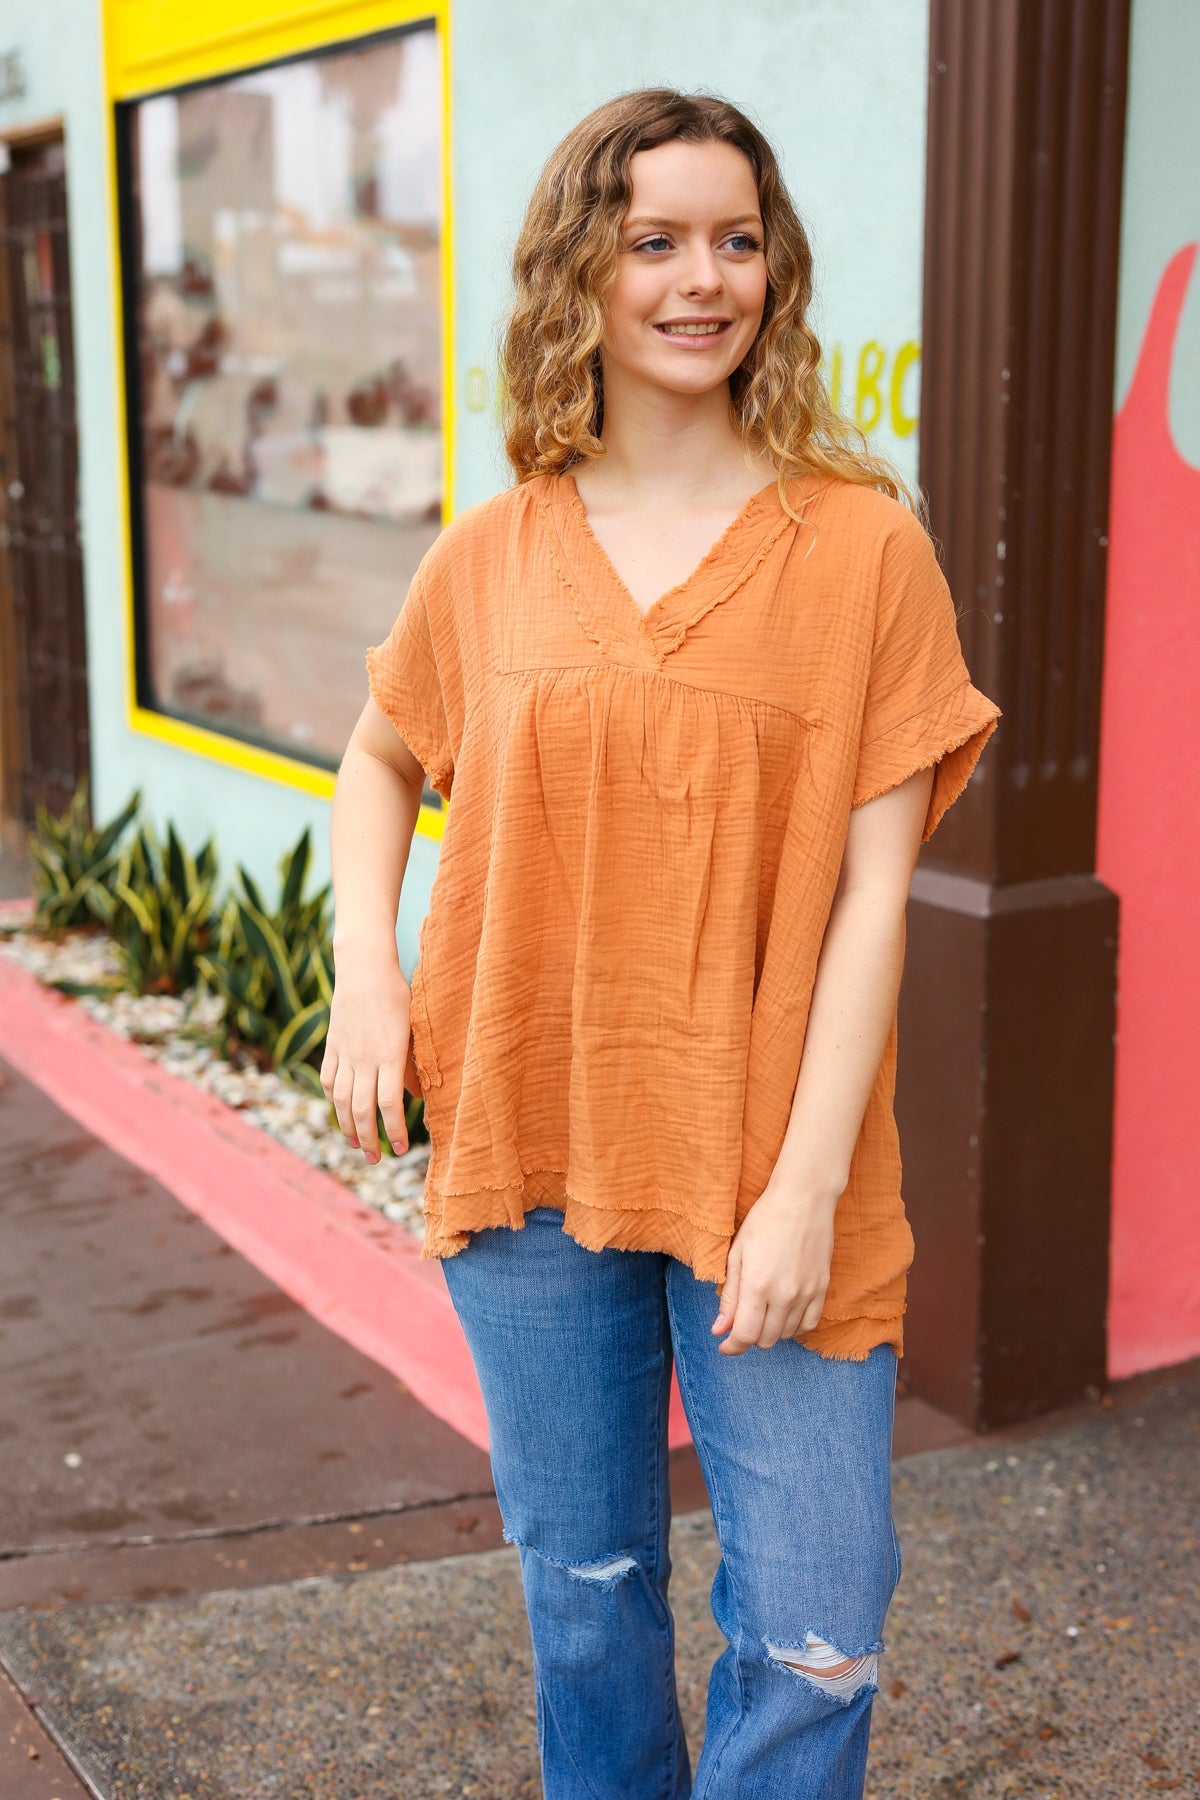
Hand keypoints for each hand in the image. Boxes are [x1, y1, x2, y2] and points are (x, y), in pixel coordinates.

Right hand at [321, 951, 421, 1160]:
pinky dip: (334, 1101)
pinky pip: (330, 1081)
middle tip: (376, 1159)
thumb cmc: (399, 996)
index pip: (390, 1104)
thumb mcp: (414, 1028)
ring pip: (343, 1100)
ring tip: (357, 1145)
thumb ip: (415, 1064)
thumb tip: (418, 1097)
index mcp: (390, 1055)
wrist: (364, 969)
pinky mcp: (333, 1046)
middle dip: (369, 1140)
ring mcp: (345, 1053)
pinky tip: (341, 1112)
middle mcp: (364, 1058)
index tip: (401, 1149)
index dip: (394, 1131)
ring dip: (349, 1127)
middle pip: (363, 1109)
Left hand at [711, 1179, 838, 1354]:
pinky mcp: (822, 1289)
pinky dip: (795, 1326)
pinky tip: (785, 1313)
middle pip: (765, 1339)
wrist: (803, 1199)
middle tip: (743, 1319)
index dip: (732, 1346)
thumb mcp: (737, 1254)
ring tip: (764, 1311)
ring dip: (771, 1331)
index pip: (744, 1335)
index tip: (725, 1346)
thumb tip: (720, 1329)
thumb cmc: (764, 1221)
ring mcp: (806, 1293)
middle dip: (750, 1336)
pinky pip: (809, 1324)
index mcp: (757, 1285)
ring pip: (787, 1335)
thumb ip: (730, 1296)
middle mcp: (783, 1295)